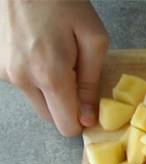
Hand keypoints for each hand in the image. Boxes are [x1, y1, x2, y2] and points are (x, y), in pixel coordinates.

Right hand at [0, 0, 108, 135]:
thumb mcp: (93, 39)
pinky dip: (34, 76)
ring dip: (49, 90)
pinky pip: (23, 84)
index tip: (89, 104)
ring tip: (55, 57)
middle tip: (74, 74)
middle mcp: (22, 79)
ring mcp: (5, 72)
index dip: (82, 119)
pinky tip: (39, 50)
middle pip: (50, 118)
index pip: (66, 126)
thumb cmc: (62, 2)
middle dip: (66, 105)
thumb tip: (87, 117)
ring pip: (36, 102)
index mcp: (50, 75)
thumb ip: (91, 83)